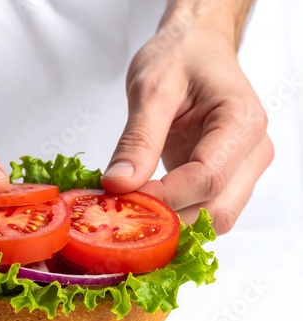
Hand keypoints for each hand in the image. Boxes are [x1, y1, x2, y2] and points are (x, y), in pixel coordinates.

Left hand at [102, 4, 272, 233]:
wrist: (195, 47)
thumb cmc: (180, 56)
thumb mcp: (151, 89)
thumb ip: (138, 139)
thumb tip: (119, 185)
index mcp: (242, 122)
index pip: (207, 179)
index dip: (163, 197)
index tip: (122, 198)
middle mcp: (252, 151)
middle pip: (217, 210)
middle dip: (170, 219)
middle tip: (124, 211)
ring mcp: (242, 168)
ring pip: (214, 218)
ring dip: (173, 222)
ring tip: (133, 208)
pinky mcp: (226, 176)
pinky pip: (204, 208)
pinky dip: (176, 214)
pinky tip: (146, 205)